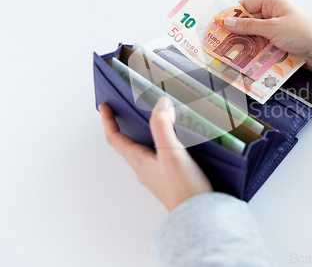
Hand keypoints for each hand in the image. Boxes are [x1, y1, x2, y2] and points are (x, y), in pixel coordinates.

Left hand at [99, 97, 212, 211]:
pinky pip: (161, 157)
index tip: (105, 106)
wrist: (198, 216)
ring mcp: (157, 175)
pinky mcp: (170, 179)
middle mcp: (144, 168)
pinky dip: (164, 144)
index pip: (115, 139)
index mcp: (139, 161)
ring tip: (157, 121)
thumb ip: (163, 126)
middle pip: (129, 144)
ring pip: (146, 150)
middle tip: (129, 110)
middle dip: (127, 126)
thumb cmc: (183, 188)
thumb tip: (160, 104)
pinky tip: (178, 141)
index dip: (108, 121)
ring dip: (147, 134)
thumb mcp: (171, 152)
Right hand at [224, 0, 311, 72]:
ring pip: (253, 37)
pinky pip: (261, 47)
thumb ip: (249, 26)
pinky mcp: (278, 44)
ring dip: (244, 45)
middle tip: (219, 42)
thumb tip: (228, 22)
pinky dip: (253, 53)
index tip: (216, 23)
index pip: (245, 5)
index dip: (230, 14)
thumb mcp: (273, 28)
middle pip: (247, 23)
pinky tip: (244, 60)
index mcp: (272, 3)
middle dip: (235, 32)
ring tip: (229, 53)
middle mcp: (272, 15)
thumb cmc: (303, 33)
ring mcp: (275, 30)